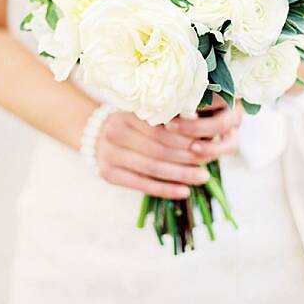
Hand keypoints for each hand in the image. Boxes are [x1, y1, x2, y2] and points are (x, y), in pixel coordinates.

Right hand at [97, 96, 241, 199]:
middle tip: (209, 161)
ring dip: (180, 174)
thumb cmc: (132, 125)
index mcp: (127, 112)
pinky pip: (141, 184)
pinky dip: (165, 189)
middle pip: (158, 148)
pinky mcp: (108, 173)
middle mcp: (115, 131)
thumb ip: (168, 119)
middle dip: (187, 156)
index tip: (208, 141)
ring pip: (152, 167)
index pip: (162, 128)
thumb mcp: (145, 115)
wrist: (94, 135)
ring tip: (203, 177)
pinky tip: (184, 191)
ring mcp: (109, 153)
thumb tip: (204, 128)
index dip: (186, 136)